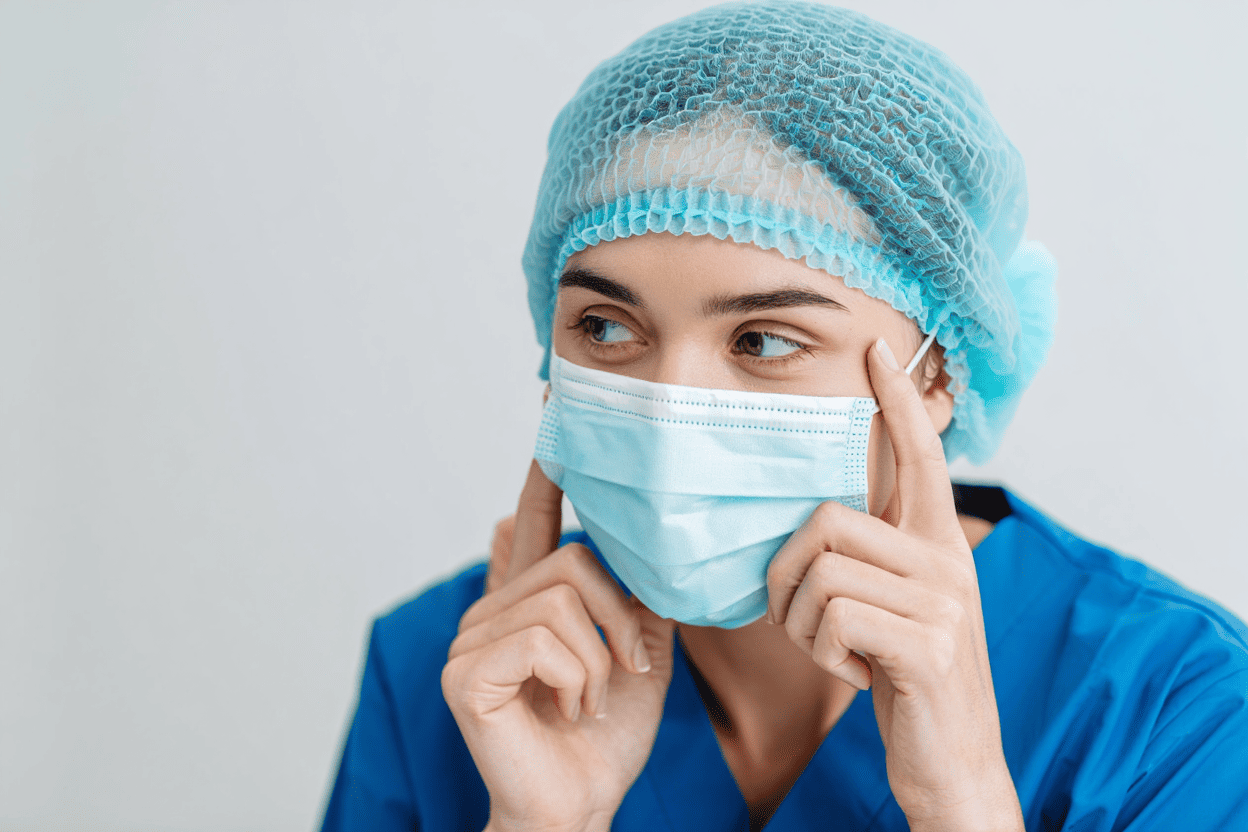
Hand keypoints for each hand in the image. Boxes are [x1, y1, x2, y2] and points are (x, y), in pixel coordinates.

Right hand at [442, 460, 675, 831]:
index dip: (542, 481)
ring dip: (602, 660)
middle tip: (628, 671)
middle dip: (620, 619)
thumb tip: (616, 536)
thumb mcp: (638, 654)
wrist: (583, 805)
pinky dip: (579, 679)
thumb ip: (632, 597)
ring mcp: (471, 642)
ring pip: (562, 601)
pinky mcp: (465, 673)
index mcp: (527, 606)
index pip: (534, 528)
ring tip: (593, 700)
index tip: (548, 425)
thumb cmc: (606, 737)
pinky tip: (570, 710)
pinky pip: (543, 640)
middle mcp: (491, 613)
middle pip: (572, 563)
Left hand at [766, 339, 1023, 831]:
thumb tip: (815, 515)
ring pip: (821, 574)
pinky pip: (834, 618)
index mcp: (937, 541)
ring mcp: (943, 600)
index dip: (897, 401)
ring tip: (835, 653)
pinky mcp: (928, 644)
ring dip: (802, 626)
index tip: (876, 347)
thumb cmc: (907, 678)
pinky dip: (824, 655)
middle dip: (785, 575)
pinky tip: (856, 675)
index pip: (920, 453)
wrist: (953, 762)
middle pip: (827, 520)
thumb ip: (872, 557)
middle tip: (798, 620)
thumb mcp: (894, 608)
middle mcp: (947, 558)